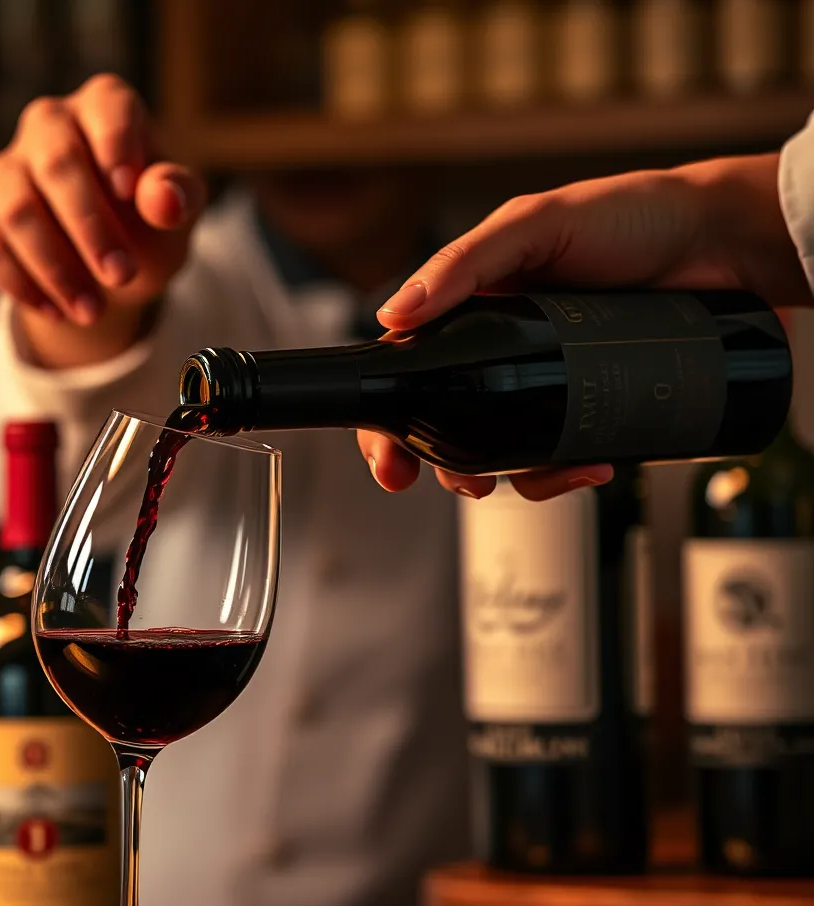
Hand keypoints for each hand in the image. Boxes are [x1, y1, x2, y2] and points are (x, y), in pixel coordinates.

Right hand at [0, 74, 206, 368]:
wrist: (112, 268)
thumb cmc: (150, 223)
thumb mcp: (178, 213)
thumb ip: (179, 197)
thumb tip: (165, 200)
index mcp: (103, 109)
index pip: (107, 107)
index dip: (116, 144)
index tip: (128, 190)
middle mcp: (48, 127)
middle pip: (56, 164)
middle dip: (90, 227)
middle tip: (122, 275)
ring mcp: (7, 171)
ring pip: (16, 210)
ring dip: (56, 268)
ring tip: (93, 312)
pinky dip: (22, 285)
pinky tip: (57, 311)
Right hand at [360, 152, 808, 500]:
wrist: (724, 242)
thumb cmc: (632, 215)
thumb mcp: (537, 226)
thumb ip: (465, 263)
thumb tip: (394, 313)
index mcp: (474, 311)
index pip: (413, 372)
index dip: (390, 423)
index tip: (389, 463)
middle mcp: (505, 354)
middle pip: (453, 428)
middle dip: (450, 468)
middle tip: (467, 483)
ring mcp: (551, 385)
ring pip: (508, 455)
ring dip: (519, 480)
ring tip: (550, 473)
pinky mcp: (596, 406)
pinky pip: (565, 457)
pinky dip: (570, 475)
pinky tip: (594, 464)